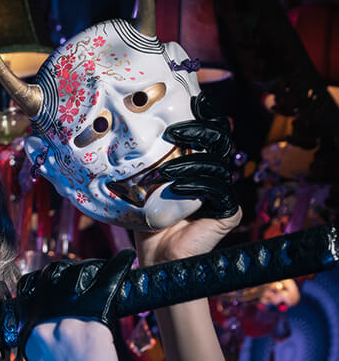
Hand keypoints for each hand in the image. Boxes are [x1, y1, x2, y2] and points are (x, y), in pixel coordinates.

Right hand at [0, 249, 134, 360]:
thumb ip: (52, 335)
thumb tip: (67, 312)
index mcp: (30, 335)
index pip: (35, 292)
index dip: (52, 281)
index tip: (64, 279)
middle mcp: (46, 325)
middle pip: (56, 281)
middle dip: (72, 275)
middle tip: (88, 276)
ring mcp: (68, 324)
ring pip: (82, 283)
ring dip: (93, 275)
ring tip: (105, 272)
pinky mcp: (93, 326)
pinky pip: (107, 289)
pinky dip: (118, 270)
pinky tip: (124, 261)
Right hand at [26, 318, 123, 360]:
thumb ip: (53, 345)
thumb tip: (68, 332)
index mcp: (31, 336)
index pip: (51, 324)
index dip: (62, 341)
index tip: (64, 358)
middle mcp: (48, 326)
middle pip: (68, 319)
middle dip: (75, 336)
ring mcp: (72, 326)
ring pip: (86, 322)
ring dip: (90, 338)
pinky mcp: (95, 329)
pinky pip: (104, 327)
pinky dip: (106, 343)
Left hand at [136, 93, 241, 265]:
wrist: (155, 260)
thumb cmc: (148, 224)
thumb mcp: (145, 185)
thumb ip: (150, 159)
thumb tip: (132, 125)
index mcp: (202, 166)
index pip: (211, 132)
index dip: (208, 113)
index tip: (194, 100)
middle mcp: (217, 177)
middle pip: (220, 141)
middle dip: (199, 131)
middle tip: (173, 132)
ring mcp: (225, 195)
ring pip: (217, 165)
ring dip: (190, 163)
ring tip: (165, 172)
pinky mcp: (229, 213)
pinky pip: (219, 191)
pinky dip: (198, 187)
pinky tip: (178, 188)